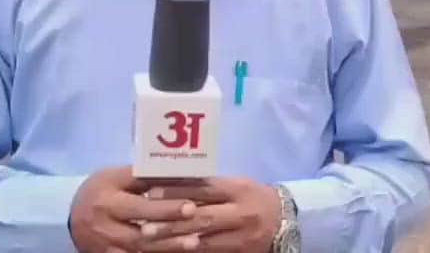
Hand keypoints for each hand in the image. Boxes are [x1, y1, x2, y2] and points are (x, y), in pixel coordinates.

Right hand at [69, 167, 199, 252]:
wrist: (70, 218)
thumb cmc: (102, 191)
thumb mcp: (116, 178)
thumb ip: (144, 177)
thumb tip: (182, 174)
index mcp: (107, 196)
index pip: (138, 198)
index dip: (164, 201)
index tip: (190, 202)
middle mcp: (104, 222)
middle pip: (140, 224)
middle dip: (169, 221)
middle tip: (196, 216)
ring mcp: (105, 244)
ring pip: (139, 247)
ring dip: (168, 245)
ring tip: (194, 241)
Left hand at [135, 178, 282, 251]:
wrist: (284, 221)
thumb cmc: (253, 197)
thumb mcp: (237, 185)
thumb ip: (212, 186)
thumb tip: (172, 183)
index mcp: (239, 190)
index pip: (205, 189)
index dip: (179, 191)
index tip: (152, 193)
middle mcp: (241, 213)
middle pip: (203, 218)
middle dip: (172, 223)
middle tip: (145, 227)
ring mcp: (241, 237)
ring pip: (204, 241)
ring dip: (176, 242)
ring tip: (152, 242)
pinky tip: (172, 252)